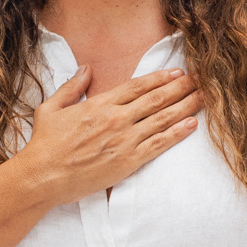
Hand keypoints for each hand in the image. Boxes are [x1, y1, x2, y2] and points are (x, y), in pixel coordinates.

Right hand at [26, 65, 201, 203]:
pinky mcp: (128, 162)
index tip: (177, 72)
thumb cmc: (44, 145)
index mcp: (99, 104)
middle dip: (181, 87)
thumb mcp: (51, 108)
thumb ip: (71, 87)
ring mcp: (124, 140)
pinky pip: (159, 145)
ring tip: (204, 97)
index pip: (137, 86)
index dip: (160, 77)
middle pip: (156, 99)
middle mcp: (116, 119)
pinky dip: (178, 133)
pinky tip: (192, 124)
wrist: (43, 177)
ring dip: (186, 106)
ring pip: (163, 119)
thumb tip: (86, 69)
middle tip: (201, 79)